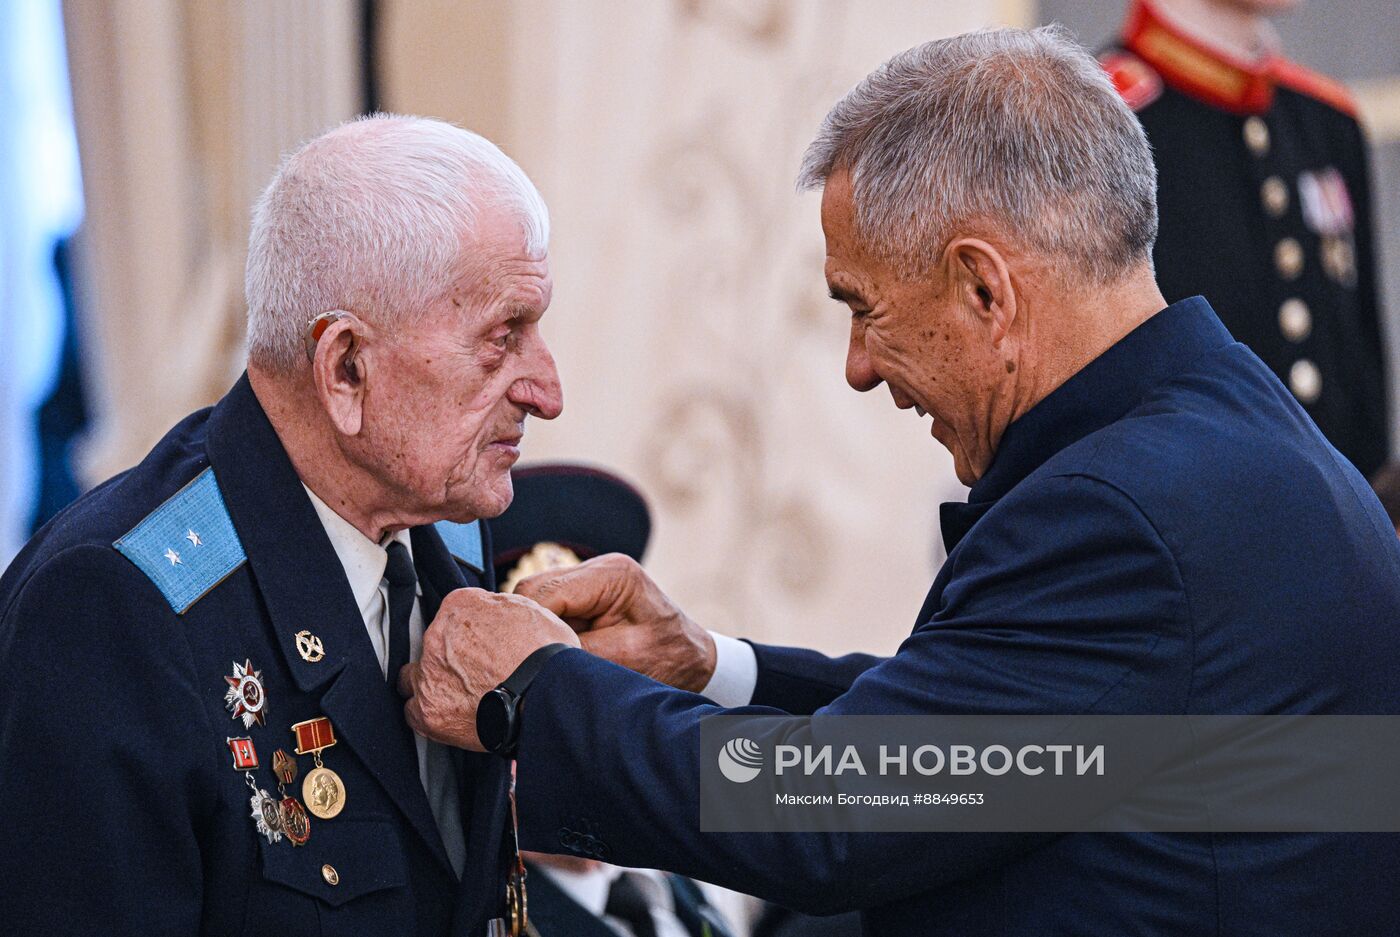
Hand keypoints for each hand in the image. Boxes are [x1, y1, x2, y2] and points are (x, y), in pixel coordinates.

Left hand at [398, 588, 578, 750]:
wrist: (546, 695)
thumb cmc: (546, 656)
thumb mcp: (528, 609)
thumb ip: (498, 608)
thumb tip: (493, 614)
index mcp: (460, 605)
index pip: (450, 613)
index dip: (464, 631)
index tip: (475, 644)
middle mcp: (437, 635)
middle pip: (429, 645)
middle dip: (446, 657)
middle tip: (471, 671)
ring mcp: (429, 673)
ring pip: (412, 678)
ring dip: (430, 684)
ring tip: (457, 696)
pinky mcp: (428, 710)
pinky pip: (412, 712)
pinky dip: (428, 714)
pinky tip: (450, 715)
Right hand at [513, 553, 715, 691]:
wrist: (691, 658)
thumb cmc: (667, 659)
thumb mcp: (623, 661)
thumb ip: (576, 652)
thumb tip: (531, 658)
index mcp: (612, 575)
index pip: (546, 591)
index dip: (527, 625)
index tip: (520, 659)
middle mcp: (598, 567)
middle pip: (533, 590)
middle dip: (527, 626)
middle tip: (524, 664)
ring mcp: (589, 578)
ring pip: (534, 598)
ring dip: (534, 630)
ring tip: (539, 662)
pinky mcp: (583, 594)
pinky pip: (547, 608)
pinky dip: (543, 631)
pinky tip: (549, 654)